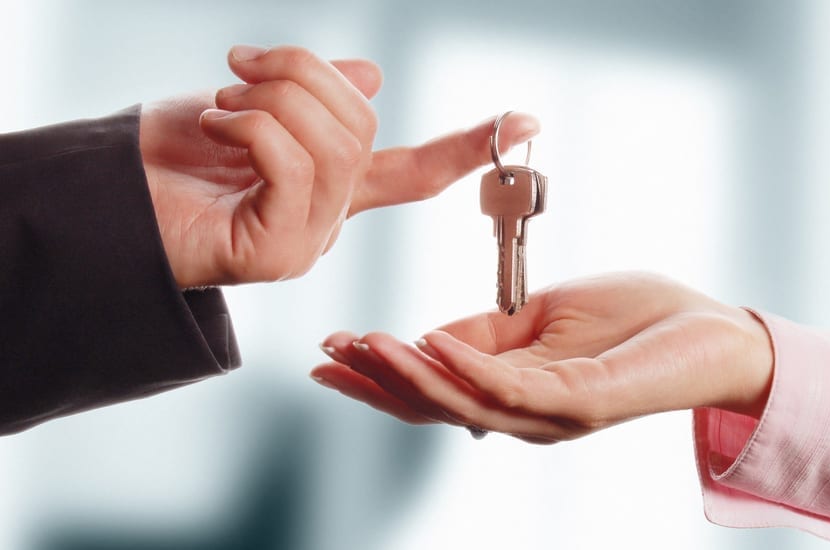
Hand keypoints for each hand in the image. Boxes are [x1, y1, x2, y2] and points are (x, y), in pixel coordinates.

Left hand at [140, 45, 538, 287]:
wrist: (101, 199)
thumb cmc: (167, 159)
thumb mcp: (247, 106)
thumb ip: (310, 98)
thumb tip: (371, 79)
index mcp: (332, 189)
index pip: (416, 170)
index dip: (469, 144)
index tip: (527, 120)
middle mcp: (330, 221)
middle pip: (366, 129)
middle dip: (300, 77)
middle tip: (240, 67)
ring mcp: (307, 242)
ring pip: (334, 142)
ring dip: (269, 99)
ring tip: (221, 105)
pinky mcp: (277, 254)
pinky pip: (293, 164)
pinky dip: (250, 126)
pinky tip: (215, 128)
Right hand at [311, 272, 774, 443]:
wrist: (712, 330)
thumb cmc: (637, 320)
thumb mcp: (544, 313)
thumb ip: (486, 331)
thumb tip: (425, 336)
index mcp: (515, 390)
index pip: (433, 388)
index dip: (381, 372)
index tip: (332, 348)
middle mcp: (525, 414)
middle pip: (435, 406)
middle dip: (376, 382)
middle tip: (326, 355)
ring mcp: (552, 414)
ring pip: (462, 402)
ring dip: (407, 374)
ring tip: (364, 343)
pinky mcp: (580, 403)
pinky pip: (511, 386)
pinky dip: (465, 365)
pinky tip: (429, 341)